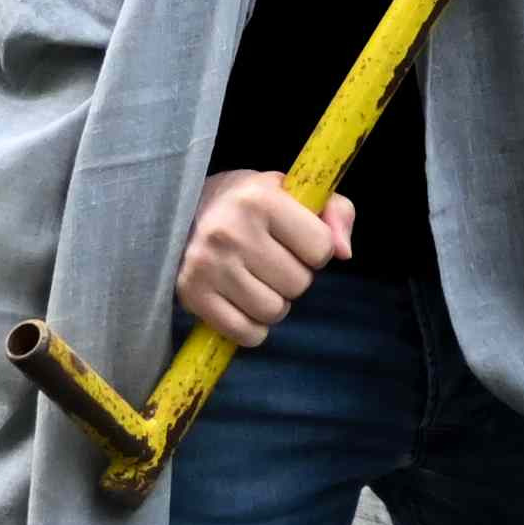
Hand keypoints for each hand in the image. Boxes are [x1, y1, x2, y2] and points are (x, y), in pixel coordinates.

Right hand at [176, 168, 354, 347]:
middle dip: (293, 277)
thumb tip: (344, 252)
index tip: (295, 240)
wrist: (179, 212)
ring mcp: (208, 265)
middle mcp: (230, 231)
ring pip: (274, 311)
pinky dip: (252, 327)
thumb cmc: (246, 203)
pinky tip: (242, 302)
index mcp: (259, 198)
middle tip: (271, 260)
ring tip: (255, 279)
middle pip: (299, 284)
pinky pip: (246, 333)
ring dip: (273, 303)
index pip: (321, 248)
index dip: (315, 249)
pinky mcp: (192, 295)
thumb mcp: (291, 190)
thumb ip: (335, 211)